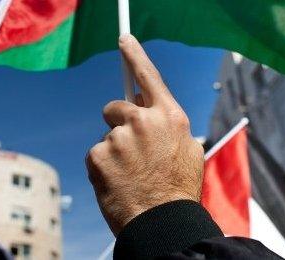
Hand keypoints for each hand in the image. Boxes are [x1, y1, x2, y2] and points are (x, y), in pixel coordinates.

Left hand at [86, 34, 203, 234]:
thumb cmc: (177, 190)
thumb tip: (155, 118)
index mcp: (169, 117)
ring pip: (107, 137)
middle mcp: (143, 121)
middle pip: (116, 108)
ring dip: (114, 152)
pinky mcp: (97, 156)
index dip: (136, 55)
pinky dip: (102, 168)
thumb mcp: (189, 152)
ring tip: (130, 175)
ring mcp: (118, 138)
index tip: (124, 39)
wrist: (162, 223)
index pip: (149, 76)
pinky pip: (95, 155)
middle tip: (129, 148)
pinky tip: (118, 182)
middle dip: (119, 123)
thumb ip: (171, 128)